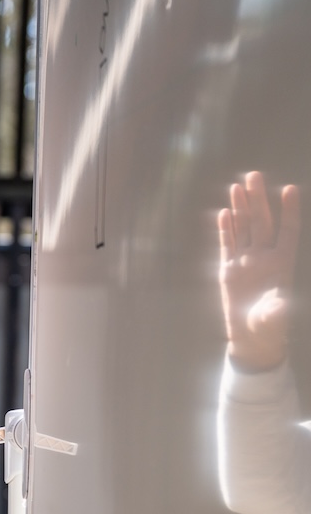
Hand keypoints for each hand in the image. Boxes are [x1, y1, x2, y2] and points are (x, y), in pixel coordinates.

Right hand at [218, 171, 300, 371]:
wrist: (251, 336)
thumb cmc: (269, 326)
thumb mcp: (276, 317)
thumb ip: (278, 308)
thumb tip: (283, 304)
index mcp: (282, 263)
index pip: (287, 230)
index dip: (289, 211)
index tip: (290, 189)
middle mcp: (264, 256)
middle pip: (262, 222)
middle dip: (258, 200)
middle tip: (254, 176)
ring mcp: (246, 260)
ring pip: (244, 228)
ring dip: (241, 208)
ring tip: (236, 187)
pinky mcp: (228, 268)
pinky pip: (227, 244)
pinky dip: (226, 229)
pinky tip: (224, 213)